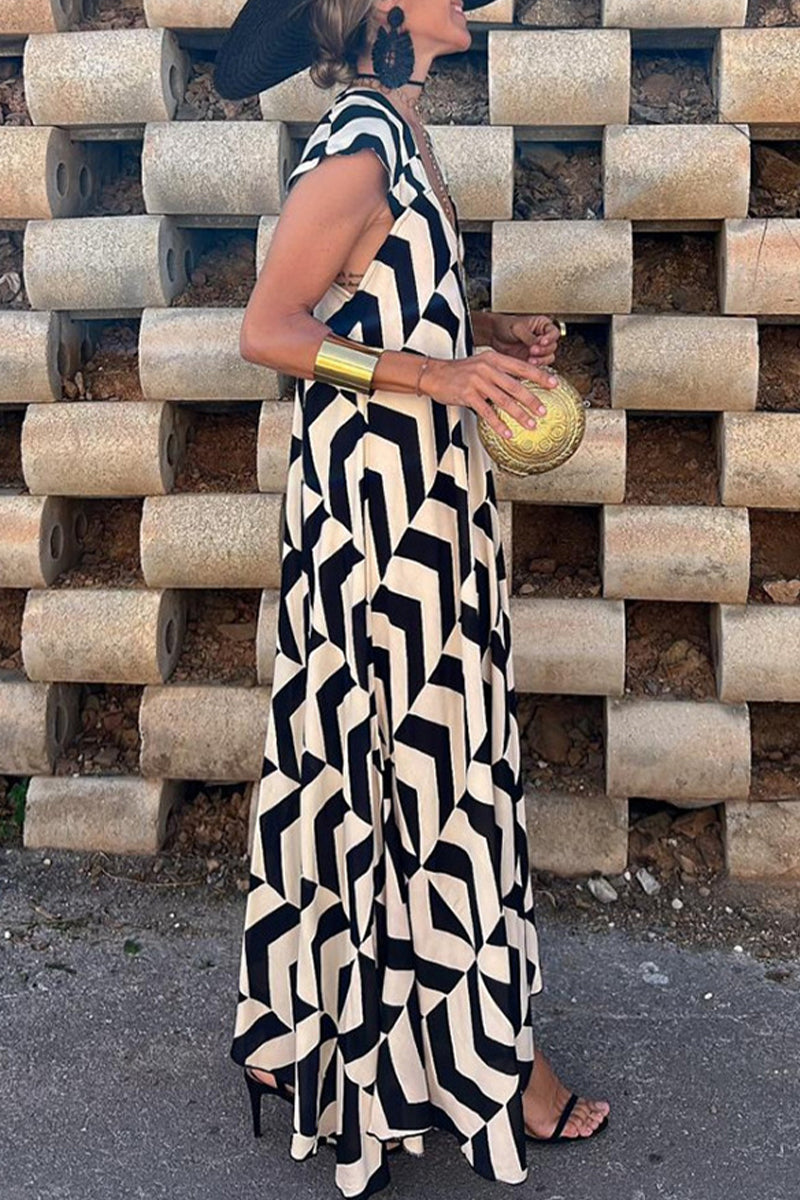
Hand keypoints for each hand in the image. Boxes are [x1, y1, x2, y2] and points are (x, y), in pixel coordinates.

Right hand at [418, 349, 558, 441]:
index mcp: (494, 358)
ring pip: (503, 400)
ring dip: (519, 414)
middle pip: (515, 385)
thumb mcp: (482, 364)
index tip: (554, 384)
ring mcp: (477, 382)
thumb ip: (501, 371)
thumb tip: (523, 383)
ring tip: (531, 424)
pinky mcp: (467, 395)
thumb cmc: (460, 371)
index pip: (521, 367)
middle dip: (532, 399)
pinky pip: (487, 413)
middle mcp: (487, 368)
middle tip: (544, 410)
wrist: (435, 374)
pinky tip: (508, 433)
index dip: (539, 375)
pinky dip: (499, 424)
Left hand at [488, 313, 561, 367]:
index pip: (553, 332)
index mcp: (542, 326)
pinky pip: (539, 365)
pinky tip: (529, 364)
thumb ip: (529, 337)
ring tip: (531, 359)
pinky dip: (535, 366)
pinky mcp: (532, 359)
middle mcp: (542, 338)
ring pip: (548, 357)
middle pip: (552, 347)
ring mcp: (538, 350)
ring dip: (541, 360)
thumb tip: (537, 344)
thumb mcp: (518, 328)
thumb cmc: (506, 326)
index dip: (550, 338)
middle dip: (544, 350)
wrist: (494, 335)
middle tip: (533, 350)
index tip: (542, 341)